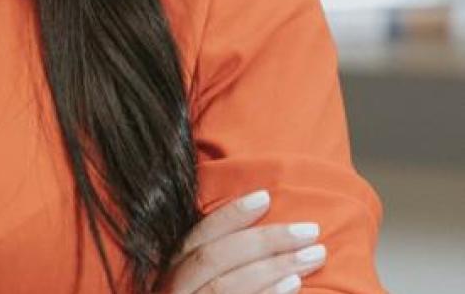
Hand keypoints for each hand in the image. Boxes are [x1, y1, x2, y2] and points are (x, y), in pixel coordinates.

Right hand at [156, 189, 328, 293]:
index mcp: (168, 275)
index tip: (265, 197)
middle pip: (213, 258)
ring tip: (313, 256)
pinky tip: (292, 286)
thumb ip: (219, 267)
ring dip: (272, 266)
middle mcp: (172, 292)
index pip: (197, 237)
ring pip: (225, 285)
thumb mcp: (200, 285)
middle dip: (263, 240)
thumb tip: (260, 229)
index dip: (229, 215)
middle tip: (309, 230)